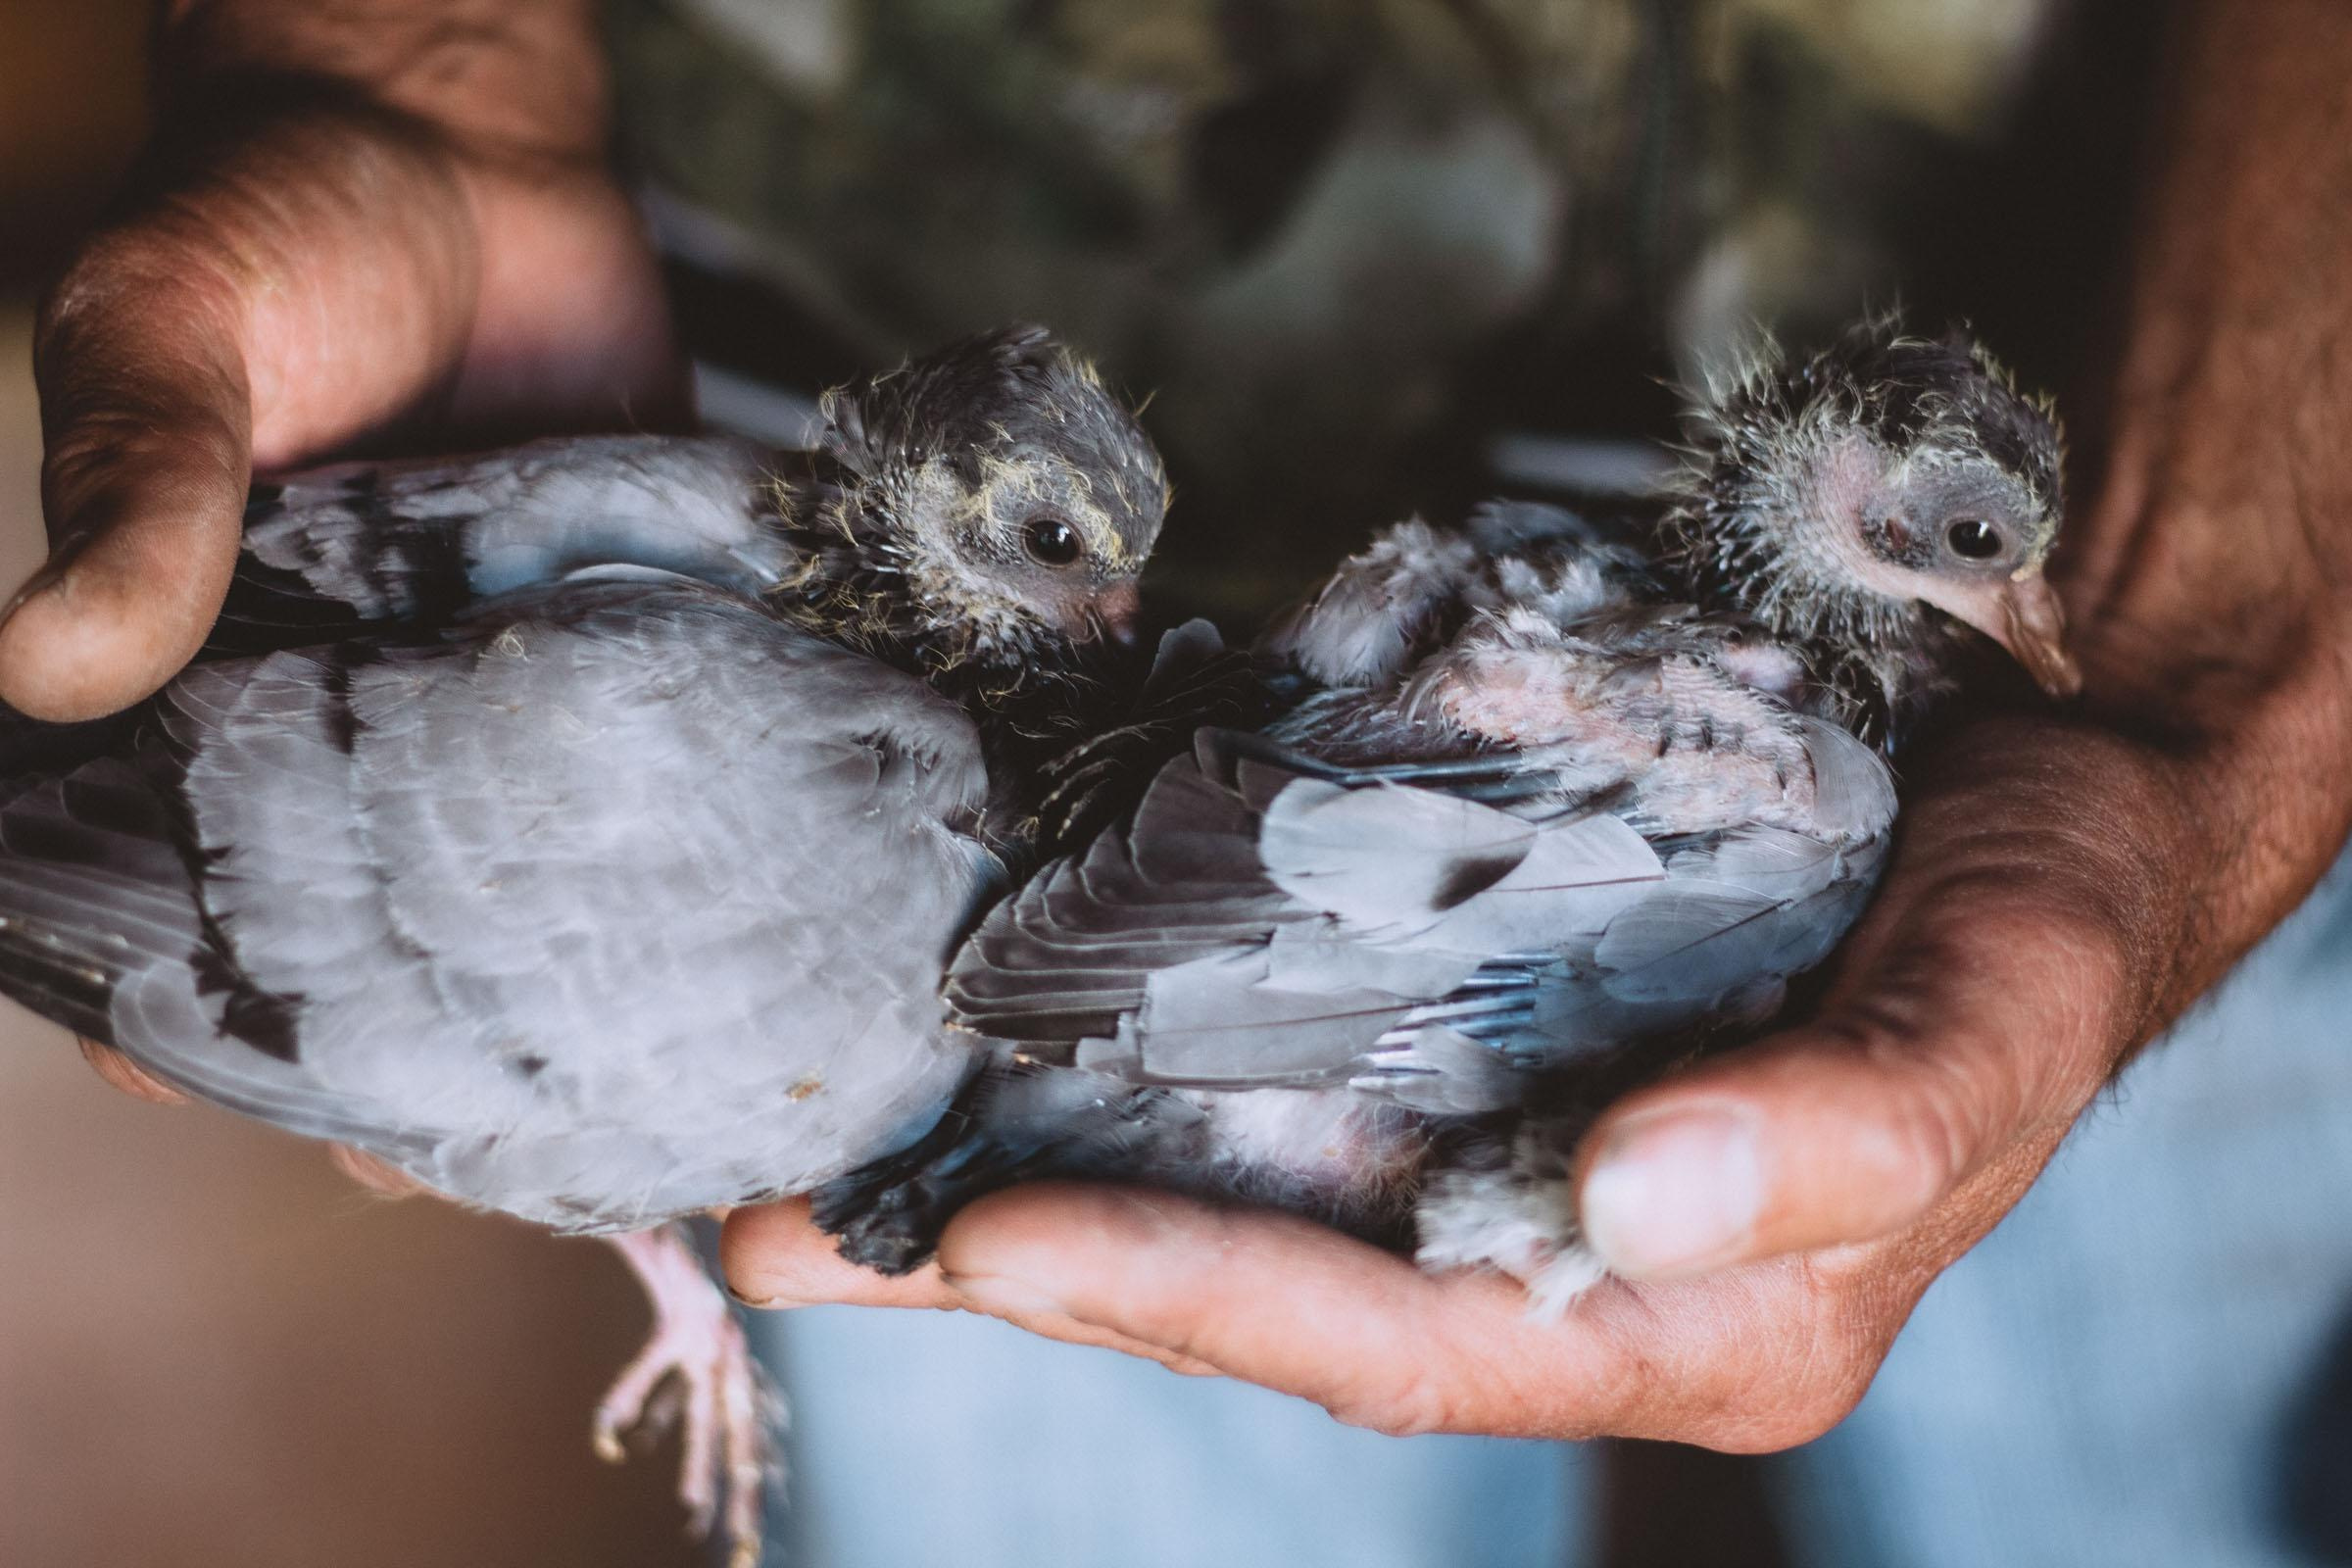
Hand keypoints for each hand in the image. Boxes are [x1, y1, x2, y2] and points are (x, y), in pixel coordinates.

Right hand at [19, 2, 682, 1112]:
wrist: (467, 136)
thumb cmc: (281, 224)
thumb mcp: (174, 341)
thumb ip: (142, 490)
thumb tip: (44, 665)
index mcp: (210, 684)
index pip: (170, 883)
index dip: (194, 1004)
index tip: (245, 1096)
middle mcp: (361, 719)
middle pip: (376, 933)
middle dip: (422, 1060)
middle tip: (494, 1164)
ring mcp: (506, 696)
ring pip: (532, 894)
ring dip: (578, 1004)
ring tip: (645, 1119)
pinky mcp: (632, 643)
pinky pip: (665, 776)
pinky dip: (703, 870)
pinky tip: (760, 961)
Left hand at [717, 712, 2210, 1443]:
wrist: (2043, 776)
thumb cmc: (2040, 924)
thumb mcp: (1994, 1031)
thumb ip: (1848, 1130)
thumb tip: (1627, 1190)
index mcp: (1661, 1313)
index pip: (1384, 1341)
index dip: (1182, 1300)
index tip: (980, 1245)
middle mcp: (1535, 1239)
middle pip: (1247, 1279)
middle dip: (1020, 1260)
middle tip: (790, 1219)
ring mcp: (1475, 1119)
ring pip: (1218, 1167)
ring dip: (1019, 1155)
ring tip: (817, 1145)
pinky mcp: (1447, 1003)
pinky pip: (1256, 1037)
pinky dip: (1116, 1034)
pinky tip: (984, 1004)